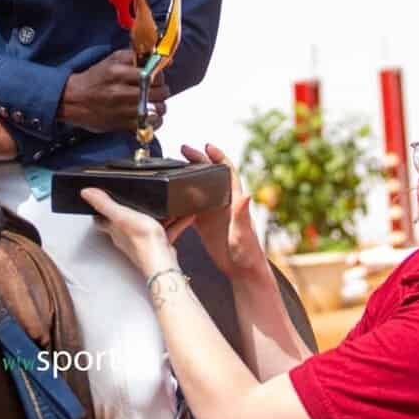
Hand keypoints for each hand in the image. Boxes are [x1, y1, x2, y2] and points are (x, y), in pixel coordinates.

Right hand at [60, 49, 170, 132]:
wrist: (73, 100)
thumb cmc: (95, 79)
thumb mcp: (112, 60)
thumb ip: (136, 57)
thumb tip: (164, 59)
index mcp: (118, 73)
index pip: (152, 73)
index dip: (159, 75)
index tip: (156, 76)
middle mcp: (121, 91)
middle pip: (157, 92)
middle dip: (162, 90)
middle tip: (157, 90)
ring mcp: (122, 110)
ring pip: (156, 109)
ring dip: (160, 106)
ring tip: (155, 103)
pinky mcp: (122, 124)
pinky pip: (148, 124)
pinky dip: (154, 120)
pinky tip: (151, 116)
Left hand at [80, 188, 194, 279]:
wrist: (164, 264)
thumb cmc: (143, 242)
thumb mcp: (123, 216)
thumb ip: (105, 204)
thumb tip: (86, 192)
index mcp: (116, 229)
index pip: (101, 220)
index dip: (100, 209)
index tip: (101, 199)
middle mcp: (127, 237)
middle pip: (126, 221)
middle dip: (131, 209)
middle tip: (137, 196)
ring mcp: (144, 241)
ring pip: (150, 223)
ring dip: (158, 214)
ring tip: (166, 203)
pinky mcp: (160, 244)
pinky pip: (168, 230)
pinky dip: (176, 222)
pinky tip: (186, 215)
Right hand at [181, 143, 270, 281]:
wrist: (243, 272)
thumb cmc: (248, 254)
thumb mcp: (243, 234)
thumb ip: (242, 215)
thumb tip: (246, 194)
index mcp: (235, 202)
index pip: (228, 172)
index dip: (219, 157)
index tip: (207, 146)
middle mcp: (224, 204)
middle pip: (210, 176)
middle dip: (198, 160)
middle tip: (183, 150)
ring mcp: (214, 213)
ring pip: (199, 189)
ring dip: (188, 176)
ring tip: (175, 165)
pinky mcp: (205, 225)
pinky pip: (191, 207)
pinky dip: (182, 199)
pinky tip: (171, 195)